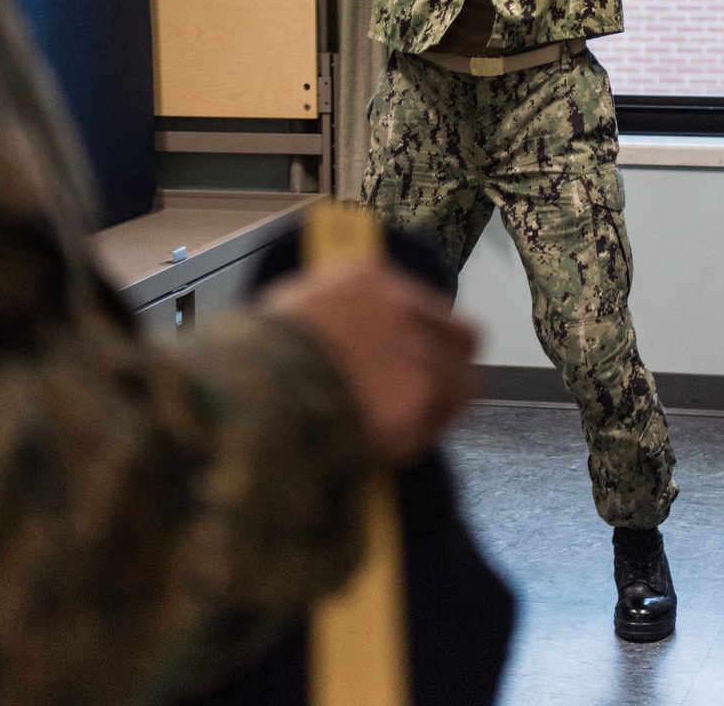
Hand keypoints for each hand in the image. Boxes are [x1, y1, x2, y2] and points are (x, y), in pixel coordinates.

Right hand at [261, 260, 478, 465]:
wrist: (260, 388)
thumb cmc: (261, 350)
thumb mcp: (294, 304)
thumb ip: (332, 306)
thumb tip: (342, 325)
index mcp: (371, 279)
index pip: (422, 301)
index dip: (423, 332)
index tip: (416, 350)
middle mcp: (404, 310)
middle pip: (463, 337)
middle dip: (454, 362)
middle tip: (437, 387)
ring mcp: (417, 357)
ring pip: (462, 384)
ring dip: (442, 405)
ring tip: (417, 425)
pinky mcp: (418, 403)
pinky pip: (436, 425)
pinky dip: (421, 437)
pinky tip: (399, 445)